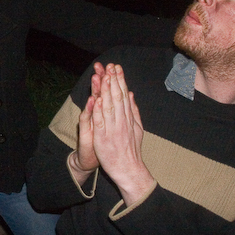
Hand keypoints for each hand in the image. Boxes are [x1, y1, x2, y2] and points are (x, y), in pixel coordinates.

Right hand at [68, 62, 106, 184]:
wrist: (89, 159)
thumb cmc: (102, 142)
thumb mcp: (110, 124)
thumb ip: (115, 108)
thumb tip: (124, 94)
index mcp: (103, 112)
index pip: (107, 92)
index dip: (109, 79)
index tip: (112, 65)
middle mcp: (95, 115)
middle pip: (98, 93)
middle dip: (100, 79)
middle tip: (100, 66)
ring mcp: (89, 122)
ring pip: (92, 104)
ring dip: (94, 90)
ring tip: (96, 77)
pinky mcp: (85, 132)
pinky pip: (87, 119)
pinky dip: (91, 110)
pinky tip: (93, 101)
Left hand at [91, 64, 154, 205]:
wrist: (129, 168)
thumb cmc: (131, 149)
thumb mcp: (137, 128)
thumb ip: (134, 111)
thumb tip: (131, 94)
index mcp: (129, 118)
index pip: (124, 95)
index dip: (120, 80)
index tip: (117, 67)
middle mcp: (122, 121)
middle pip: (117, 97)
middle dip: (113, 80)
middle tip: (111, 65)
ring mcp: (112, 129)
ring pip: (109, 106)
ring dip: (106, 90)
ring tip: (104, 76)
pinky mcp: (103, 137)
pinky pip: (100, 121)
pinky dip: (98, 110)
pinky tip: (97, 99)